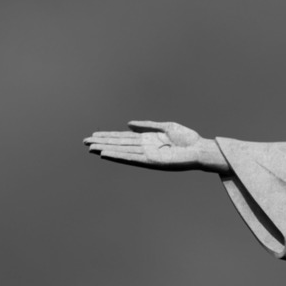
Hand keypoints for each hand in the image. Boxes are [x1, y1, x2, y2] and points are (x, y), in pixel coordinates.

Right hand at [83, 120, 229, 172]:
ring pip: (122, 151)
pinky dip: (119, 156)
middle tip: (85, 142)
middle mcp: (145, 148)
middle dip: (103, 143)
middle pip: (119, 144)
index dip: (109, 137)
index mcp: (147, 140)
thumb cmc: (187, 139)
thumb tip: (128, 124)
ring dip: (106, 149)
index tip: (94, 136)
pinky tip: (107, 154)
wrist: (200, 149)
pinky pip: (132, 158)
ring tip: (91, 148)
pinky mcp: (152, 162)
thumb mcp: (165, 127)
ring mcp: (147, 155)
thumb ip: (147, 125)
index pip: (123, 138)